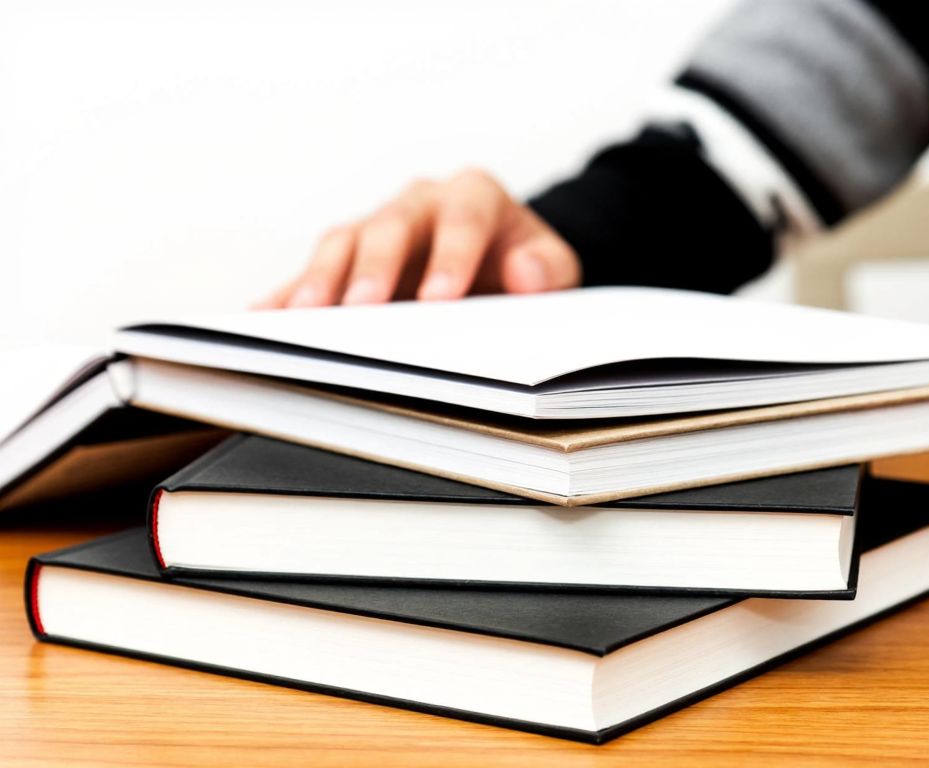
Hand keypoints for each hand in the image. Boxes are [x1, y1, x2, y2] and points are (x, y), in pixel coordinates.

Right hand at [256, 169, 580, 308]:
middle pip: (391, 226)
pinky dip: (289, 292)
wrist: (505, 260)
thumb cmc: (526, 263)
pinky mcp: (350, 257)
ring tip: (303, 318)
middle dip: (376, 268)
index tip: (441, 298)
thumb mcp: (556, 266)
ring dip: (322, 279)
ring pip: (344, 242)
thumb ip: (548, 269)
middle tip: (362, 309)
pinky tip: (266, 316)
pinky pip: (313, 272)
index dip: (451, 255)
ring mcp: (378, 226)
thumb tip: (525, 271)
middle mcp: (419, 202)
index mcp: (473, 194)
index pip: (463, 217)